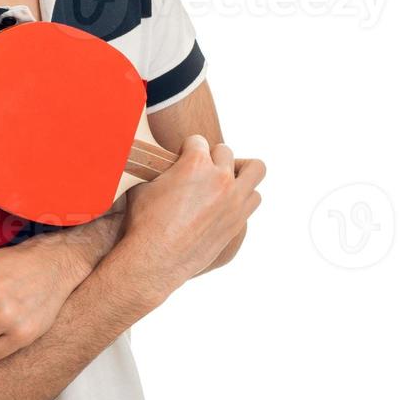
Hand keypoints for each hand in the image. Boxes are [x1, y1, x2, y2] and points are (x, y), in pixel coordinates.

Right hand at [121, 134, 263, 299]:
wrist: (156, 259)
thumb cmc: (144, 222)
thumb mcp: (145, 185)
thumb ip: (160, 169)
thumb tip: (155, 162)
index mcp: (195, 163)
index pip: (198, 141)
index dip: (186, 149)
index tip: (182, 159)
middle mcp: (219, 178)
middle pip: (226, 151)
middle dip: (213, 157)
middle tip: (203, 170)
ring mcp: (233, 199)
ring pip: (254, 170)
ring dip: (239, 172)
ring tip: (225, 181)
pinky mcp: (239, 220)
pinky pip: (254, 198)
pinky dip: (243, 196)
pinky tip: (227, 203)